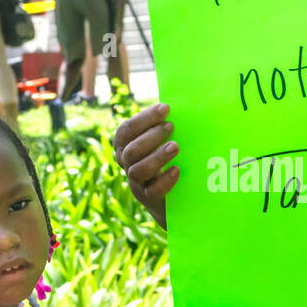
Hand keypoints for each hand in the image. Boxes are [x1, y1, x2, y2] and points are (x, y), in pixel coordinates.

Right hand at [112, 102, 178, 229]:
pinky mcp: (149, 199)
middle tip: (171, 126)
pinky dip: (165, 180)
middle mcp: (127, 165)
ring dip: (157, 156)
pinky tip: (177, 170)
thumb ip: (164, 128)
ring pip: (137, 170)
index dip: (144, 118)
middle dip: (151, 136)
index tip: (165, 108)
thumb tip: (180, 106)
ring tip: (175, 146)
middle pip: (130, 150)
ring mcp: (136, 183)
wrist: (173, 199)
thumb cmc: (167, 161)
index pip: (125, 131)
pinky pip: (152, 191)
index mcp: (126, 147)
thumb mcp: (162, 143)